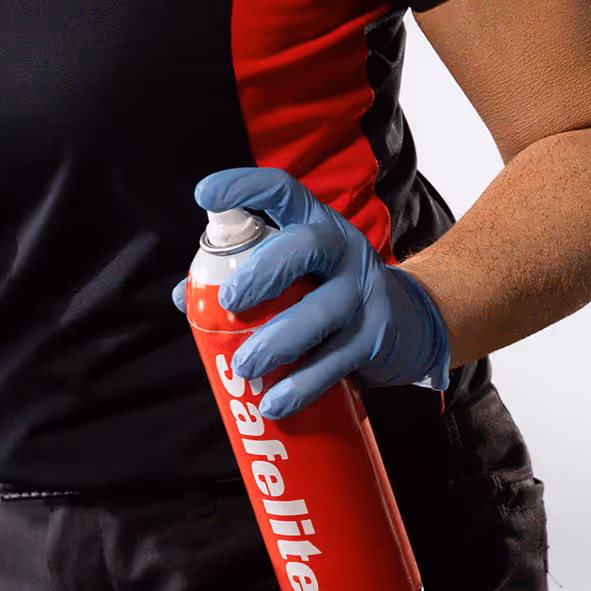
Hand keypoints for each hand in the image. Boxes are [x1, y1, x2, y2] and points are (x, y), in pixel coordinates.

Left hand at [184, 166, 450, 419]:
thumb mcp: (293, 273)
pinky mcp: (376, 337)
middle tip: (231, 298)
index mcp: (314, 223)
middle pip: (307, 245)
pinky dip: (303, 385)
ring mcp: (363, 292)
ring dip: (279, 340)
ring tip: (244, 366)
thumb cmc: (327, 291)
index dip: (243, 187)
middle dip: (265, 270)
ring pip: (323, 311)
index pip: (282, 191)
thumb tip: (182, 297)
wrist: (408, 322)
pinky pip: (336, 360)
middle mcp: (342, 249)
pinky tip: (275, 403)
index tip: (203, 194)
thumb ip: (240, 277)